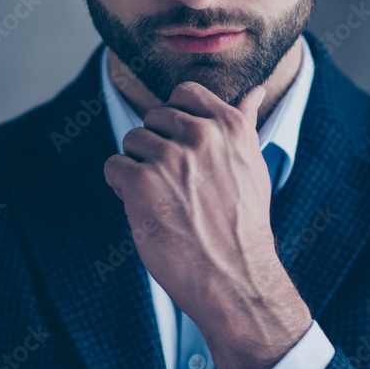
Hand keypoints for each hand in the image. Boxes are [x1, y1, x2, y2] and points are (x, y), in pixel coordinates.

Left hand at [103, 81, 311, 368]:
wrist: (236, 277)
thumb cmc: (244, 226)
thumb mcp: (253, 166)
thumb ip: (245, 124)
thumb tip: (255, 91)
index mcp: (230, 126)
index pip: (185, 93)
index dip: (175, 120)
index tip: (180, 145)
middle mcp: (201, 134)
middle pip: (153, 118)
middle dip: (157, 148)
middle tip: (175, 185)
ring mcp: (170, 156)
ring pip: (131, 141)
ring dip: (139, 168)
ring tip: (162, 200)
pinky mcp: (141, 181)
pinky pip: (114, 167)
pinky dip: (122, 188)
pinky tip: (145, 210)